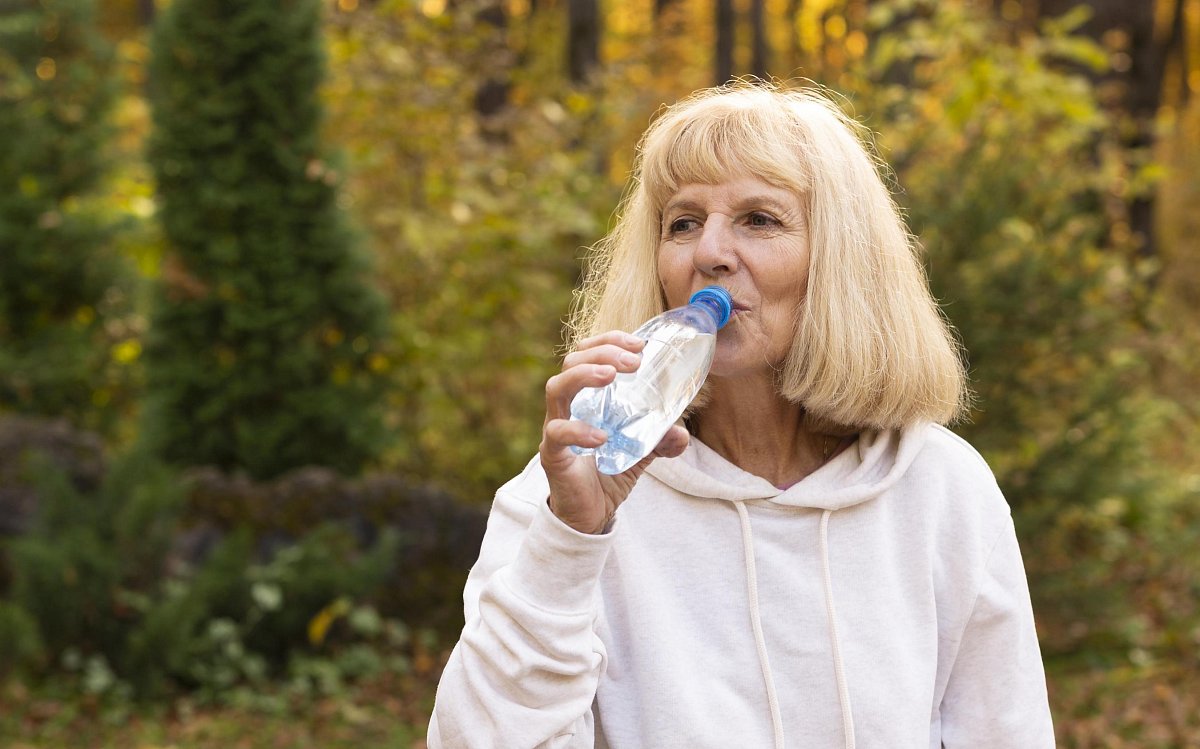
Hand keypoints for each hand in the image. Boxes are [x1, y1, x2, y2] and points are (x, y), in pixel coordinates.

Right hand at [540, 330, 689, 533]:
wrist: (589, 517)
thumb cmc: (607, 475)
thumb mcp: (640, 452)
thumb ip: (659, 439)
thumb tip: (681, 432)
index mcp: (587, 398)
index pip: (588, 354)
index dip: (610, 341)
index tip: (638, 343)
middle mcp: (568, 408)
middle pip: (571, 362)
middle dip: (602, 352)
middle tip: (633, 361)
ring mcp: (556, 429)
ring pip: (556, 388)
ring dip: (584, 375)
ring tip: (610, 375)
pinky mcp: (553, 454)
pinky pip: (558, 434)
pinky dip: (579, 430)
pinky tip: (602, 436)